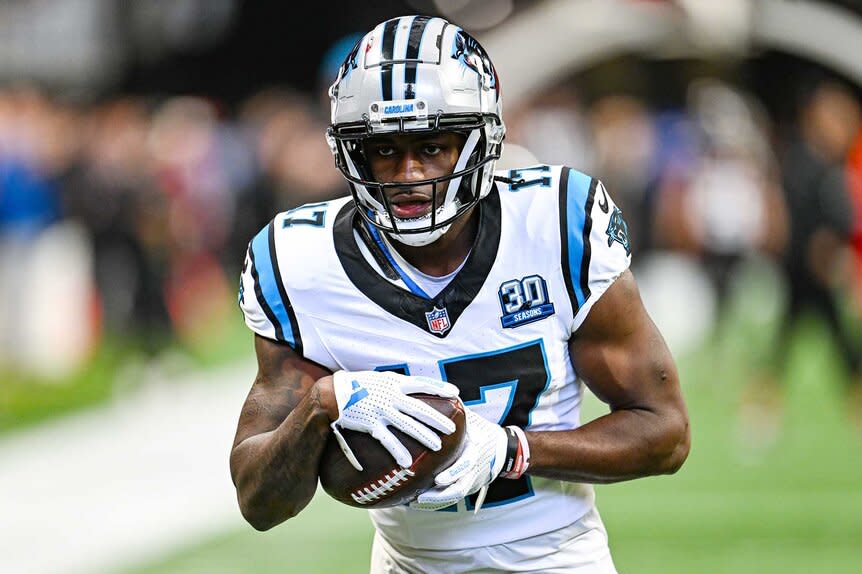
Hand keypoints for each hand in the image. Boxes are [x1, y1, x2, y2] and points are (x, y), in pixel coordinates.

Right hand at [330, 370, 458, 470]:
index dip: (440, 387)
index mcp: (394, 383)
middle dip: (437, 419)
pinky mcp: (371, 424)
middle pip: (420, 408)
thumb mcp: (380, 379)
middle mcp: (391, 396)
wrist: (333, 393)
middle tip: (452, 429)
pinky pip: (387, 440)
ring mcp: (382, 411)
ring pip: (408, 425)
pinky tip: (407, 462)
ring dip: (424, 436)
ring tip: (438, 446)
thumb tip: (411, 386)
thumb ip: (396, 384)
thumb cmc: (357, 385)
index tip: (456, 392)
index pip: (422, 384)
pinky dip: (397, 451)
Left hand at [411, 407, 506, 511]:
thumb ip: (455, 409)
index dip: (453, 474)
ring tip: (415, 503)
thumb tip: (435, 392)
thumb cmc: (480, 429)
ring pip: (454, 497)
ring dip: (435, 503)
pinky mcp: (468, 489)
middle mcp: (475, 469)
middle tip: (419, 498)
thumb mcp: (470, 418)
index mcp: (476, 450)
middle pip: (459, 489)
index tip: (438, 480)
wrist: (502, 449)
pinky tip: (418, 503)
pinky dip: (436, 503)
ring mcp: (472, 481)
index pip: (466, 465)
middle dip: (439, 497)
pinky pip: (451, 499)